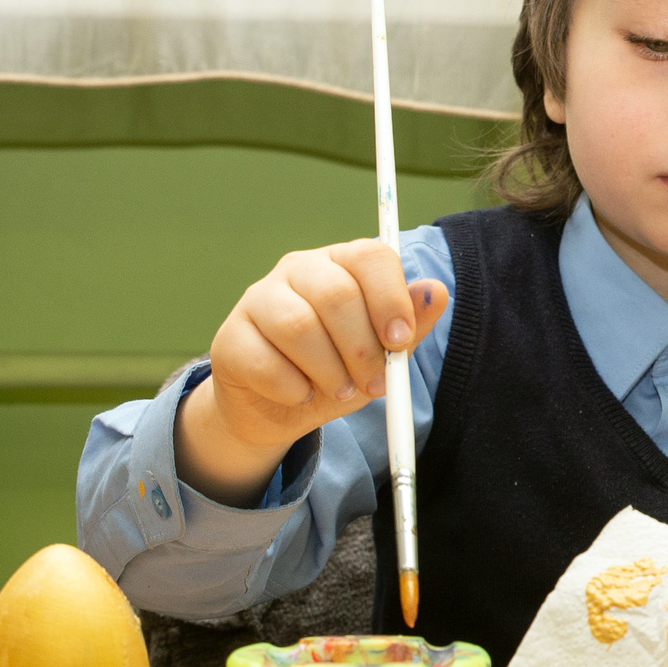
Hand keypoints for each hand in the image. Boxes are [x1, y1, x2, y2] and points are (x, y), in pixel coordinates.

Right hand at [176, 239, 449, 504]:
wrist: (280, 409)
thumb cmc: (339, 370)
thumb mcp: (382, 354)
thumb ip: (411, 325)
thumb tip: (436, 291)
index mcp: (342, 264)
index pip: (370, 257)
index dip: (390, 298)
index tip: (400, 341)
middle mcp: (298, 270)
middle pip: (336, 293)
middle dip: (362, 348)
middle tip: (374, 383)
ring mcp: (258, 299)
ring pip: (298, 326)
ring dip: (329, 371)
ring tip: (340, 391)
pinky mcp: (231, 337)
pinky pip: (265, 362)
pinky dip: (292, 388)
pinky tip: (301, 394)